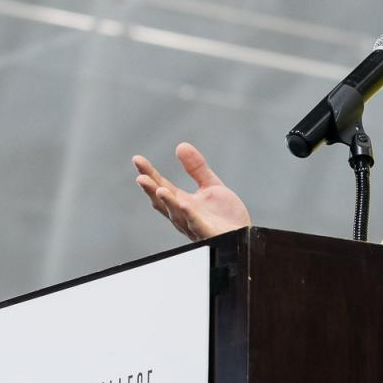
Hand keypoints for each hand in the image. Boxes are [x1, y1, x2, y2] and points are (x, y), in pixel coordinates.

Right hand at [133, 142, 250, 240]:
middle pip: (163, 203)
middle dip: (151, 190)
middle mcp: (184, 216)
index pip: (162, 186)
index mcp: (182, 203)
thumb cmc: (224, 216)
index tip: (137, 160)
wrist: (244, 236)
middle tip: (141, 177)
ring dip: (168, 203)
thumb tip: (181, 145)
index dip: (149, 174)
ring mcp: (195, 226)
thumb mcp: (210, 185)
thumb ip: (196, 168)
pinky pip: (198, 225)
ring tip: (159, 189)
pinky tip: (184, 204)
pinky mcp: (210, 234)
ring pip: (177, 215)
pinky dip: (190, 216)